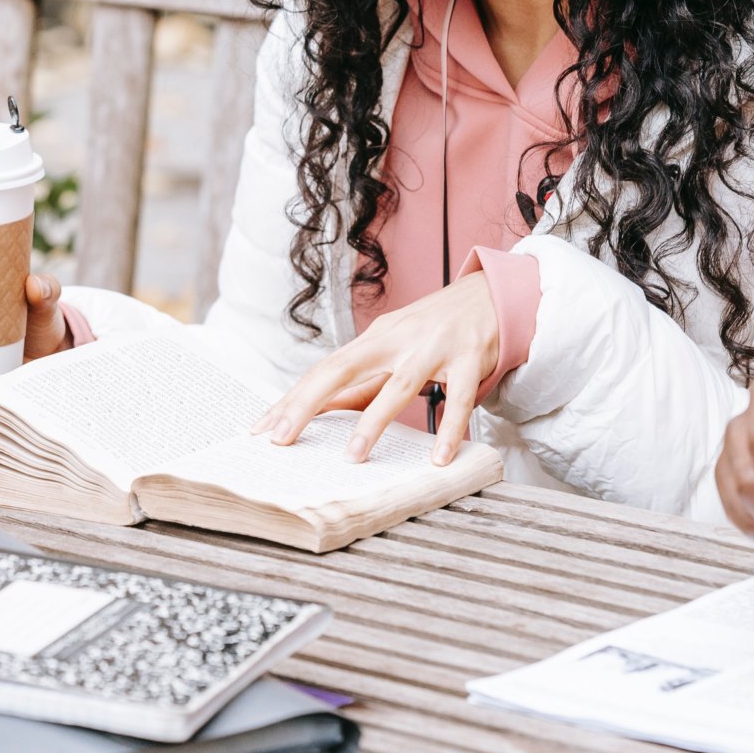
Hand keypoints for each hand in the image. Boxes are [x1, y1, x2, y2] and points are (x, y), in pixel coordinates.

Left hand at [251, 273, 498, 465]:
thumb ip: (364, 380)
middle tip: (281, 439)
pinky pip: (460, 398)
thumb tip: (323, 411)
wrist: (490, 294)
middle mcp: (398, 340)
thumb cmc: (434, 327)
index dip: (293, 399)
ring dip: (373, 422)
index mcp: (375, 339)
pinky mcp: (470, 359)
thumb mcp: (394, 347)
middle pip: (343, 370)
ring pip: (399, 387)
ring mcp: (434, 348)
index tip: (264, 428)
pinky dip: (450, 429)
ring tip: (353, 458)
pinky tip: (439, 458)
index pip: (323, 370)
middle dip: (307, 404)